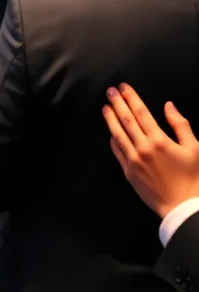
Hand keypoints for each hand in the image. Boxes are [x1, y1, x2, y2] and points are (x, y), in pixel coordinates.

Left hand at [104, 84, 198, 218]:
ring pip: (118, 134)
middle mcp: (143, 148)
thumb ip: (181, 125)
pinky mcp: (129, 173)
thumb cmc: (194, 178)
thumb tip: (168, 106)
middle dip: (117, 103)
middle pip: (126, 120)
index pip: (141, 113)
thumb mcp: (195, 149)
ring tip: (105, 107)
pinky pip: (117, 152)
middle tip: (110, 91)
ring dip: (110, 119)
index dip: (131, 98)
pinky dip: (113, 140)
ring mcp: (134, 161)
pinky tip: (111, 132)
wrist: (185, 208)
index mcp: (160, 141)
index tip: (123, 87)